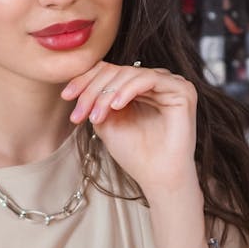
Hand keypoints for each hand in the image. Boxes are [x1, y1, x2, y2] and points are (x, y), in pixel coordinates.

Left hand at [62, 61, 198, 199]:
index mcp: (137, 87)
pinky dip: (128, 90)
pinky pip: (149, 78)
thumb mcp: (106, 122)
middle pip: (116, 71)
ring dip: (107, 94)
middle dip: (92, 91)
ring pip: (129, 73)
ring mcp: (169, 84)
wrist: (157, 177)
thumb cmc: (134, 154)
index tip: (66, 97)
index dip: (85, 80)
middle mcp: (154, 82)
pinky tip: (116, 106)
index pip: (108, 71)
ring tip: (97, 116)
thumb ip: (95, 100)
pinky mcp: (182, 90)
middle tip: (79, 113)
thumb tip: (79, 83)